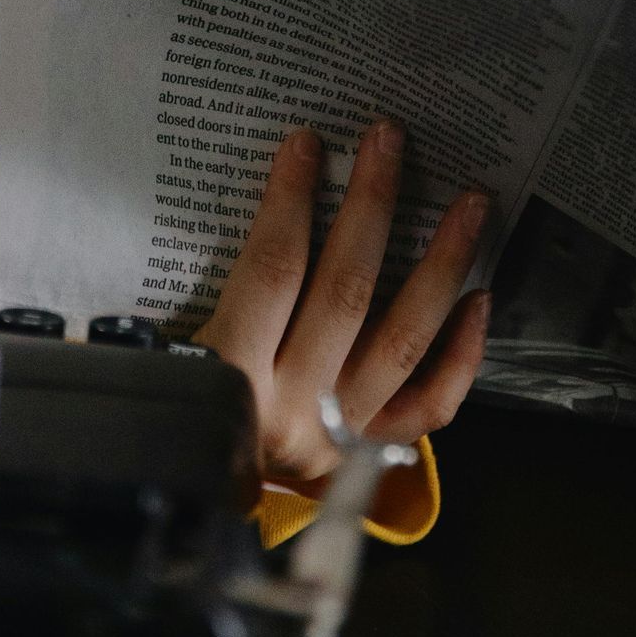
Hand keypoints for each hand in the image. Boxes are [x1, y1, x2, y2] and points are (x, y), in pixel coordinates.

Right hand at [193, 118, 490, 493]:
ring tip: (469, 205)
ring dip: (440, 266)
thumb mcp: (157, 349)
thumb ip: (187, 289)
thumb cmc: (169, 404)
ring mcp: (338, 434)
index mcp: (230, 377)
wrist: (184, 497)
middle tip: (390, 139)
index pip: (271, 273)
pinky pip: (429, 406)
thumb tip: (203, 195)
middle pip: (346, 293)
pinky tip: (479, 298)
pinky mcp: (366, 454)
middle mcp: (291, 409)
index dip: (290, 202)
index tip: (307, 143)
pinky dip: (460, 355)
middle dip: (372, 207)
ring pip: (402, 341)